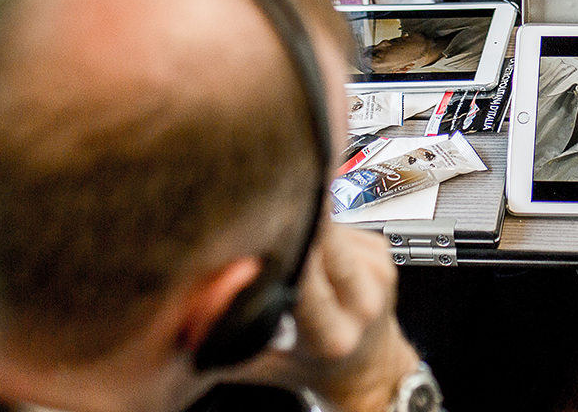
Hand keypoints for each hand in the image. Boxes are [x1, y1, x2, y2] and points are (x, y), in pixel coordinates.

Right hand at [237, 223, 420, 411]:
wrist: (368, 369)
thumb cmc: (314, 366)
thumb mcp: (263, 364)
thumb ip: (229, 339)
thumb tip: (195, 308)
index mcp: (332, 335)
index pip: (307, 278)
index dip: (284, 245)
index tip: (258, 224)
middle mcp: (362, 302)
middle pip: (327, 242)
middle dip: (294, 220)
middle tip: (264, 209)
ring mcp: (378, 273)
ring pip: (332, 228)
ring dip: (306, 225)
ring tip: (287, 241)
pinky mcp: (382, 252)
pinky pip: (344, 226)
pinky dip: (322, 230)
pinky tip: (313, 250)